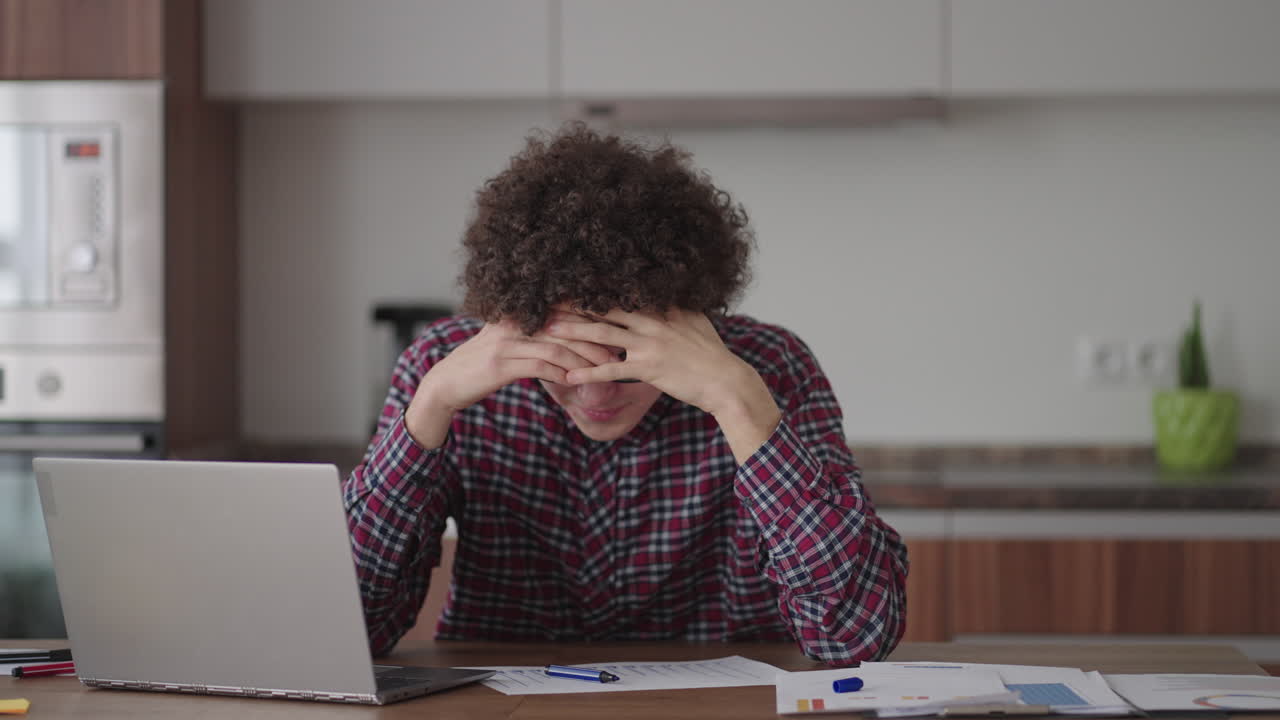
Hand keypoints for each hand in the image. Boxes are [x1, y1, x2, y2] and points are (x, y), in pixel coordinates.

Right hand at [404, 319, 613, 447]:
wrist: (445, 384)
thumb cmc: (481, 367)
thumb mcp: (506, 345)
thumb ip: (531, 338)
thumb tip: (564, 339)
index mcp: (516, 314)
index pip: (560, 310)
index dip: (588, 320)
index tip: (612, 331)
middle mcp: (512, 322)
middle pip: (563, 326)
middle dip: (593, 339)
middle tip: (617, 351)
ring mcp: (505, 342)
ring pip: (556, 347)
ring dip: (583, 360)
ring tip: (604, 369)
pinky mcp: (500, 364)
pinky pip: (540, 366)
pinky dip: (562, 374)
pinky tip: (577, 382)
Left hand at [545, 309, 782, 461]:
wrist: (726, 381)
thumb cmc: (713, 354)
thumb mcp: (697, 323)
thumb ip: (678, 309)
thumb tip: (669, 298)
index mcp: (663, 308)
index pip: (623, 293)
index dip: (596, 288)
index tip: (573, 283)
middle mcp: (653, 321)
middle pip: (606, 308)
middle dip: (576, 304)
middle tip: (549, 299)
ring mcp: (649, 344)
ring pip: (603, 335)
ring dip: (574, 332)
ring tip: (549, 330)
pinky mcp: (648, 369)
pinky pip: (611, 370)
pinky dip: (589, 374)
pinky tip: (568, 377)